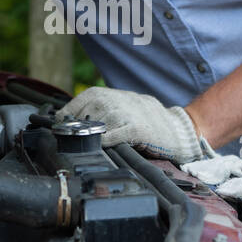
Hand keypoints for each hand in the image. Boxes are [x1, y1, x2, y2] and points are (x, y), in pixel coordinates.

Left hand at [63, 87, 208, 163]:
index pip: (74, 106)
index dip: (66, 121)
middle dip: (79, 132)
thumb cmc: (144, 120)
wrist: (177, 129)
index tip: (64, 132)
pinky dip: (105, 143)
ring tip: (96, 145)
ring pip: (96, 127)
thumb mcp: (119, 107)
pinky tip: (106, 147)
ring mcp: (124, 113)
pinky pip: (112, 137)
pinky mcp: (136, 128)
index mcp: (104, 94)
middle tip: (80, 142)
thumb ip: (97, 111)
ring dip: (93, 139)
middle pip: (83, 118)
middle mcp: (113, 100)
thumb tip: (66, 122)